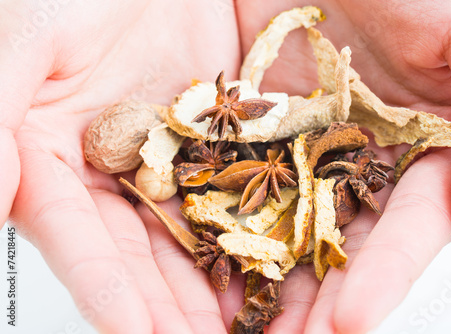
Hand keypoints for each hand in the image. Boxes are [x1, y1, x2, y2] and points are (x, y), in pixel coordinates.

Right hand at [1, 0, 241, 331]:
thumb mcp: (21, 46)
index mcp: (55, 163)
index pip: (85, 244)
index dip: (110, 293)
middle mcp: (113, 172)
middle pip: (145, 253)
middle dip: (171, 309)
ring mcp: (167, 156)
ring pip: (194, 231)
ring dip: (217, 282)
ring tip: (246, 327)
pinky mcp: (213, 135)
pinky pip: (236, 185)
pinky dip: (252, 224)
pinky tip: (274, 260)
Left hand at [236, 0, 450, 332]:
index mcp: (417, 147)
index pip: (407, 226)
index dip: (384, 274)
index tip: (352, 321)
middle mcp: (358, 158)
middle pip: (341, 241)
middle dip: (318, 299)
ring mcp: (301, 147)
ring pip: (284, 223)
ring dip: (266, 279)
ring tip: (240, 331)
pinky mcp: (249, 131)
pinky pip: (234, 181)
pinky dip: (221, 222)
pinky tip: (205, 264)